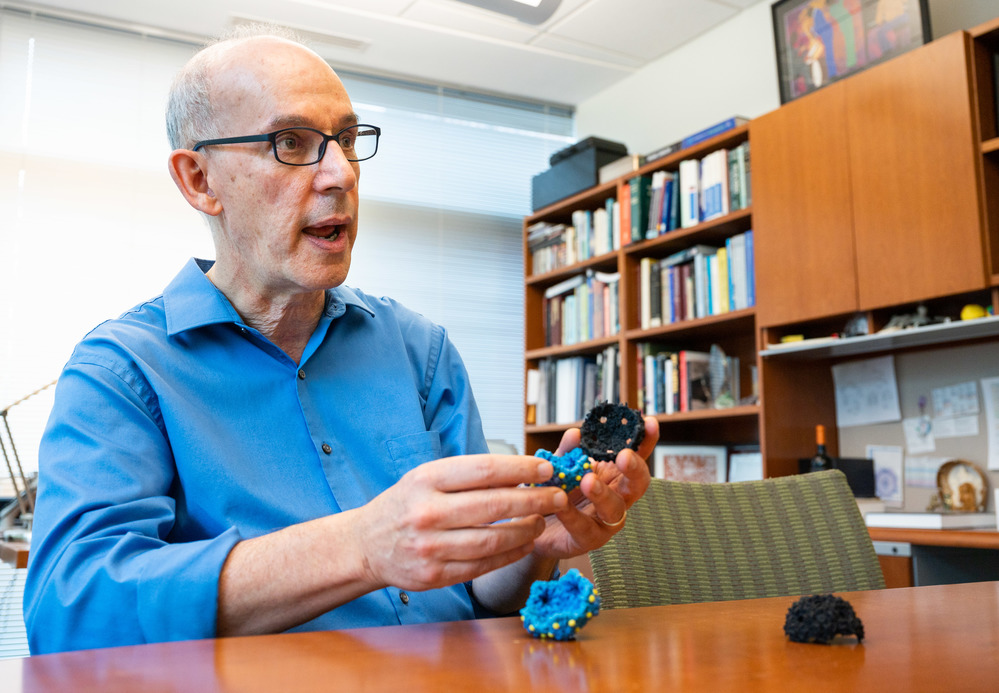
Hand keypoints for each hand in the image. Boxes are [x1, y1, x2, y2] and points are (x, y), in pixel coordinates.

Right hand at [353, 454, 568, 591]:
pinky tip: (524, 544)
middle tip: (557, 497)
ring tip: (542, 521)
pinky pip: (483, 565)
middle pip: (493, 506)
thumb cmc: (405, 504)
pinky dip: (510, 555)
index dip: (520, 470)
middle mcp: (427, 512)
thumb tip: (521, 472)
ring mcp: (430, 547)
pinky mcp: (434, 575)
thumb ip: (467, 476)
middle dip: (533, 501)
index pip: (484, 470)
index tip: (546, 469)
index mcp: (426, 479)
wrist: (366, 544)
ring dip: (525, 531)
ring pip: (492, 540)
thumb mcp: (426, 477)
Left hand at [532, 416, 656, 558]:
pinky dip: (572, 514)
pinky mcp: (587, 540)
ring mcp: (605, 521)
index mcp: (614, 475)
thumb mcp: (561, 467)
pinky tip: (561, 503)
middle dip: (635, 469)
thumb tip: (576, 433)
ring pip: (615, 509)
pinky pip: (583, 528)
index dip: (646, 441)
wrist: (535, 526)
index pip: (636, 456)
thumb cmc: (555, 492)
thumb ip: (568, 452)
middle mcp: (617, 497)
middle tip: (624, 456)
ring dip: (603, 494)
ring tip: (588, 481)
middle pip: (638, 484)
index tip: (649, 423)